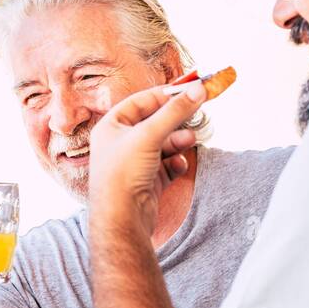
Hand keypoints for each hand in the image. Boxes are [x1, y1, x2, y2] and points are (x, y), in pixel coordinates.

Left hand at [88, 80, 205, 236]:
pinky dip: (175, 163)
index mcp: (110, 127)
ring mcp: (133, 163)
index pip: (140, 102)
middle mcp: (119, 144)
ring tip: (190, 141)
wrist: (121, 219)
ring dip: (178, 141)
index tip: (190, 89)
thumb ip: (174, 111)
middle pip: (154, 122)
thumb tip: (197, 88)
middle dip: (175, 120)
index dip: (165, 95)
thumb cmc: (122, 174)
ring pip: (163, 144)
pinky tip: (178, 166)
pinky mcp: (146, 181)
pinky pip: (166, 165)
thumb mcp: (149, 135)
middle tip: (197, 111)